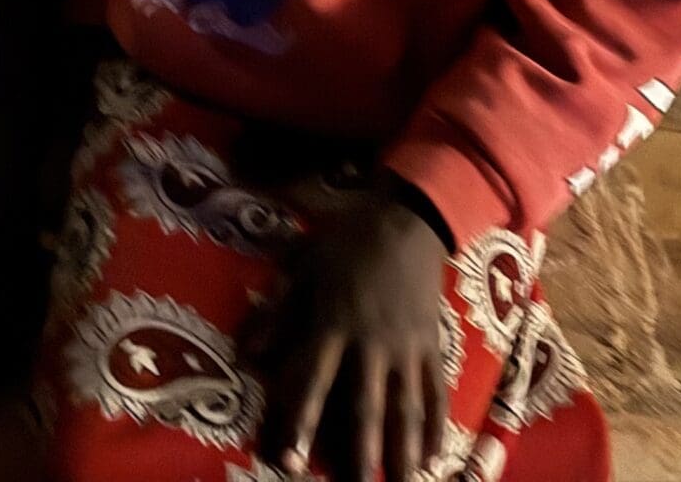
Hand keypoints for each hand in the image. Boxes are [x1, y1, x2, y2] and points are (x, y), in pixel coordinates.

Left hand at [262, 191, 452, 481]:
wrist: (406, 223)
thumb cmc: (344, 246)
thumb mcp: (300, 268)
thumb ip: (275, 314)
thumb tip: (244, 355)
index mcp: (332, 325)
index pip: (312, 382)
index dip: (300, 421)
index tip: (291, 461)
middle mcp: (370, 344)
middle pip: (365, 408)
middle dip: (360, 455)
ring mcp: (406, 349)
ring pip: (406, 409)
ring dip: (403, 452)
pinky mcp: (432, 348)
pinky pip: (436, 394)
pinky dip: (437, 428)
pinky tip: (434, 458)